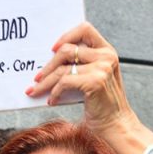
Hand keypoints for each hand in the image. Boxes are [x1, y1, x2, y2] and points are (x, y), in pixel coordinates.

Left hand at [26, 22, 138, 136]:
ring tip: (36, 91)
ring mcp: (102, 68)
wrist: (116, 125)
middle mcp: (106, 56)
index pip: (85, 29)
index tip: (53, 49)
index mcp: (107, 51)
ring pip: (62, 69)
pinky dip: (54, 92)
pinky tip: (52, 100)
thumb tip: (49, 61)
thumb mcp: (94, 78)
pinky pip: (64, 82)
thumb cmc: (101, 103)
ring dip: (45, 82)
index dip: (66, 36)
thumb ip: (81, 65)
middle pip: (66, 50)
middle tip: (37, 78)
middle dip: (47, 65)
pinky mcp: (95, 81)